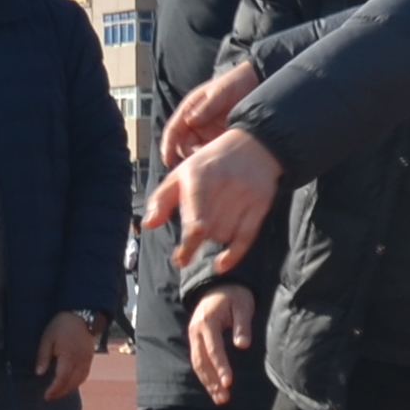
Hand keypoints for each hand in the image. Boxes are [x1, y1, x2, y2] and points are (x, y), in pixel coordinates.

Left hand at [35, 313, 97, 402]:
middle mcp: (80, 362)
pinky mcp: (90, 358)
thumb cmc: (62, 325)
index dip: (54, 390)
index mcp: (69, 357)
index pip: (61, 380)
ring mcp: (87, 360)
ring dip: (69, 389)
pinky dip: (77, 382)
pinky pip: (85, 375)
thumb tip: (39, 373)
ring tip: (59, 392)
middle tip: (50, 397)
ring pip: (79, 381)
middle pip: (71, 383)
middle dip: (60, 392)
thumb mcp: (48, 338)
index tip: (46, 396)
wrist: (82, 315)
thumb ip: (43, 356)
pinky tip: (70, 383)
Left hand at [146, 129, 281, 285]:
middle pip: (209, 232)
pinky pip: (247, 237)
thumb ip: (161, 200)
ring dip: (214, 238)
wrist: (253, 145)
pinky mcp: (261, 204)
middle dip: (197, 240)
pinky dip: (234, 254)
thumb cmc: (210, 163)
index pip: (196, 221)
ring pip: (224, 236)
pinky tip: (222, 264)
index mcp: (200, 177)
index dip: (187, 246)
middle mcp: (224, 187)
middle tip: (193, 239)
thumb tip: (148, 225)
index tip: (179, 260)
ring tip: (213, 222)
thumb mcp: (181, 174)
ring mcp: (245, 196)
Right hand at [160, 60, 256, 161]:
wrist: (256, 83)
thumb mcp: (219, 94)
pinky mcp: (220, 139)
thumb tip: (189, 121)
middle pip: (183, 145)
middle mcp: (195, 123)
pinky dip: (213, 158)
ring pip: (196, 151)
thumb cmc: (234, 84)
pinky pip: (212, 152)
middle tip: (197, 163)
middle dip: (186, 155)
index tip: (167, 160)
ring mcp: (207, 132)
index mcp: (189, 110)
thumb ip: (205, 108)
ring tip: (211, 161)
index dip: (168, 146)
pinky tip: (220, 160)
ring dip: (200, 158)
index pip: (173, 130)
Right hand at [186, 285, 258, 406]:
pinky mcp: (196, 340)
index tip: (229, 383)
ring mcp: (193, 336)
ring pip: (197, 364)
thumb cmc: (235, 295)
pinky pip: (198, 361)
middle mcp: (196, 330)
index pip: (214, 349)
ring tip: (220, 399)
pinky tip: (214, 388)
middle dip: (212, 381)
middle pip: (202, 361)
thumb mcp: (243, 305)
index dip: (221, 367)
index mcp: (207, 321)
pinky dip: (205, 376)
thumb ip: (242, 325)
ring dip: (208, 383)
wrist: (218, 285)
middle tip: (224, 398)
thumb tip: (243, 345)